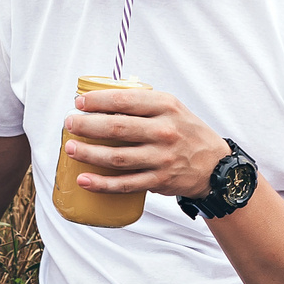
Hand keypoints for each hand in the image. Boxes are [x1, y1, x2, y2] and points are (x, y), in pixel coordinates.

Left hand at [60, 86, 229, 198]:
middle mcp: (164, 131)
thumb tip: (102, 99)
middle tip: (69, 123)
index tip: (79, 103)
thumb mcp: (172, 108)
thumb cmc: (186, 131)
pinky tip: (84, 180)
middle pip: (117, 129)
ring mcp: (161, 158)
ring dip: (89, 154)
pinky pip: (125, 184)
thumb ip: (143, 103)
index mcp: (166, 107)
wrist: (214, 164)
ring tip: (70, 149)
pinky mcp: (158, 180)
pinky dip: (102, 184)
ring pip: (117, 158)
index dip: (97, 101)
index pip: (125, 101)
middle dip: (87, 126)